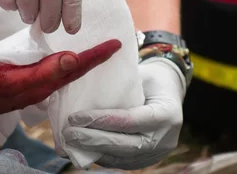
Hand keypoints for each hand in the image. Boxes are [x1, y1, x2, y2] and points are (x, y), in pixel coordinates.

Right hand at [0, 40, 121, 135]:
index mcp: (41, 84)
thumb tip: (74, 60)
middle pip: (74, 71)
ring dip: (81, 60)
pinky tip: (60, 55)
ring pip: (63, 72)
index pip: (77, 68)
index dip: (97, 56)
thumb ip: (42, 71)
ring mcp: (31, 85)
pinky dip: (62, 61)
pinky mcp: (21, 82)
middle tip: (111, 44)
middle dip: (94, 58)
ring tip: (94, 48)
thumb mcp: (9, 76)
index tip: (117, 43)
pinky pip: (49, 71)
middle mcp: (40, 86)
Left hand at [62, 58, 185, 169]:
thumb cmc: (149, 78)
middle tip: (68, 134)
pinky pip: (120, 162)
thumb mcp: (138, 74)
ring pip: (120, 158)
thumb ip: (117, 85)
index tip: (76, 117)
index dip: (101, 121)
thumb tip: (81, 89)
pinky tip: (79, 149)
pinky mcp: (145, 160)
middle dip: (92, 140)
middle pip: (124, 145)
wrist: (168, 91)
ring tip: (68, 144)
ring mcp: (156, 153)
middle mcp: (164, 139)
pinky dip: (98, 156)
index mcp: (167, 113)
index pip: (130, 120)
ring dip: (91, 152)